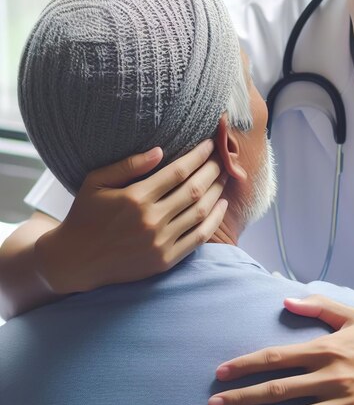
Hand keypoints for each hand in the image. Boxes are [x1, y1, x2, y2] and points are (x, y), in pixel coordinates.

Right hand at [35, 140, 227, 293]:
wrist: (78, 260)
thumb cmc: (86, 215)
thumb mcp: (96, 182)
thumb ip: (128, 165)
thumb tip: (160, 150)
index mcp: (135, 198)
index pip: (178, 172)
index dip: (198, 156)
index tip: (209, 144)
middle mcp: (151, 220)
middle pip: (194, 189)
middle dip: (213, 170)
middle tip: (223, 158)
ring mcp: (160, 242)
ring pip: (200, 211)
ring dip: (217, 191)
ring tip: (225, 176)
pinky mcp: (165, 259)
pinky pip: (199, 237)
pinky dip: (214, 220)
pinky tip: (222, 204)